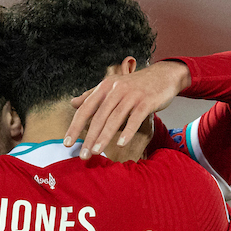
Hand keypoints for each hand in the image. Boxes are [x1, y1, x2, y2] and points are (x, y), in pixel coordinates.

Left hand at [64, 60, 191, 159]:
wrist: (163, 75)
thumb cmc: (136, 85)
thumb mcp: (112, 86)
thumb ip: (92, 95)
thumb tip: (73, 103)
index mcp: (105, 87)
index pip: (85, 108)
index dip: (75, 126)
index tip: (67, 143)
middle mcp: (116, 89)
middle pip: (99, 116)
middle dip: (89, 137)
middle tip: (83, 155)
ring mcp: (132, 95)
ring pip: (115, 118)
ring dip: (104, 137)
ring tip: (96, 152)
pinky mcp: (146, 101)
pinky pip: (134, 118)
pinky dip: (127, 131)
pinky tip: (120, 144)